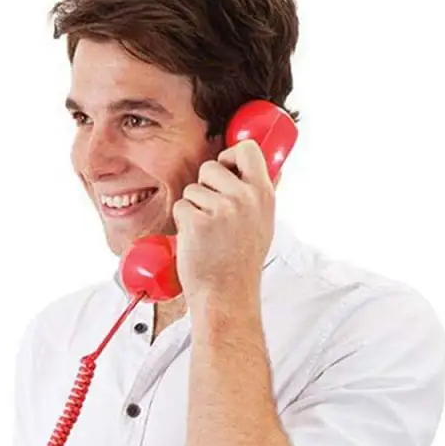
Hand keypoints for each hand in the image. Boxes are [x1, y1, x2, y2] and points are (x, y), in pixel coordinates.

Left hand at [173, 139, 275, 306]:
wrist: (227, 295)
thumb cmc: (241, 263)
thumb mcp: (263, 223)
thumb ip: (257, 194)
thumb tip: (255, 165)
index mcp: (263, 195)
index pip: (247, 149)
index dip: (230, 156)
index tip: (226, 170)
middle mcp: (244, 198)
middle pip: (211, 166)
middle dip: (205, 186)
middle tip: (213, 214)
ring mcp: (221, 209)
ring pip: (192, 189)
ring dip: (194, 208)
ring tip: (208, 232)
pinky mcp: (197, 221)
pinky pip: (181, 207)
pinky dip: (183, 222)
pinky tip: (197, 240)